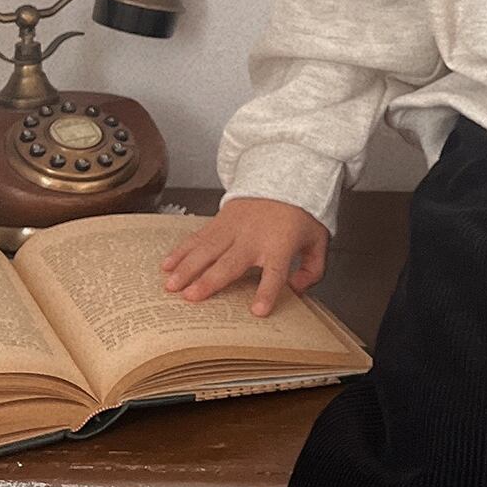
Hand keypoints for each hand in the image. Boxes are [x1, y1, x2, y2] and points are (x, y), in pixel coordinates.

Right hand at [159, 198, 329, 318]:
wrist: (285, 175)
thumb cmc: (301, 213)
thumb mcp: (318, 239)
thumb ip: (313, 268)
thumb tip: (297, 291)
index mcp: (280, 245)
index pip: (275, 272)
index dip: (266, 291)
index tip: (258, 311)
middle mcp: (254, 237)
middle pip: (230, 262)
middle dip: (210, 280)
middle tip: (191, 297)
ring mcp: (234, 228)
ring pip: (207, 250)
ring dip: (187, 268)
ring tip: (171, 285)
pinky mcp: (221, 220)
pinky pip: (198, 237)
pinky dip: (181, 250)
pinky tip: (167, 264)